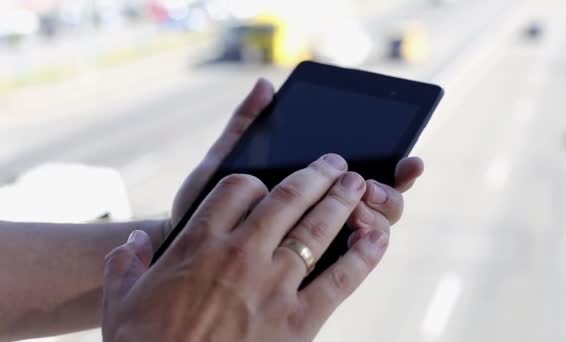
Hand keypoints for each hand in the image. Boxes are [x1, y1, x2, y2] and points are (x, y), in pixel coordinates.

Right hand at [103, 155, 388, 341]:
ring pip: (316, 230)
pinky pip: (340, 280)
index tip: (266, 182)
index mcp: (198, 243)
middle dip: (315, 175)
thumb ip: (125, 263)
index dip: (256, 180)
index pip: (236, 189)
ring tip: (358, 184)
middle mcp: (240, 255)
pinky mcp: (298, 320)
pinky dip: (363, 256)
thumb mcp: (121, 302)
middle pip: (287, 199)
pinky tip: (377, 238)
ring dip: (341, 201)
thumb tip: (132, 241)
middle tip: (335, 163)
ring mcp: (272, 285)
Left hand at [169, 78, 423, 240]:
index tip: (409, 160)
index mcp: (311, 188)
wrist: (179, 251)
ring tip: (357, 207)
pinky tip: (357, 236)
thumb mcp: (220, 167)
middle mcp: (323, 214)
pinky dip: (361, 250)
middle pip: (379, 202)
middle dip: (385, 193)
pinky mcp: (308, 274)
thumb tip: (264, 86)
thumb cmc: (201, 208)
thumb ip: (244, 128)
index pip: (366, 175)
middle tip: (363, 185)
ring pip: (373, 230)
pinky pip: (347, 264)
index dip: (396, 168)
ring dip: (376, 215)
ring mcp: (320, 244)